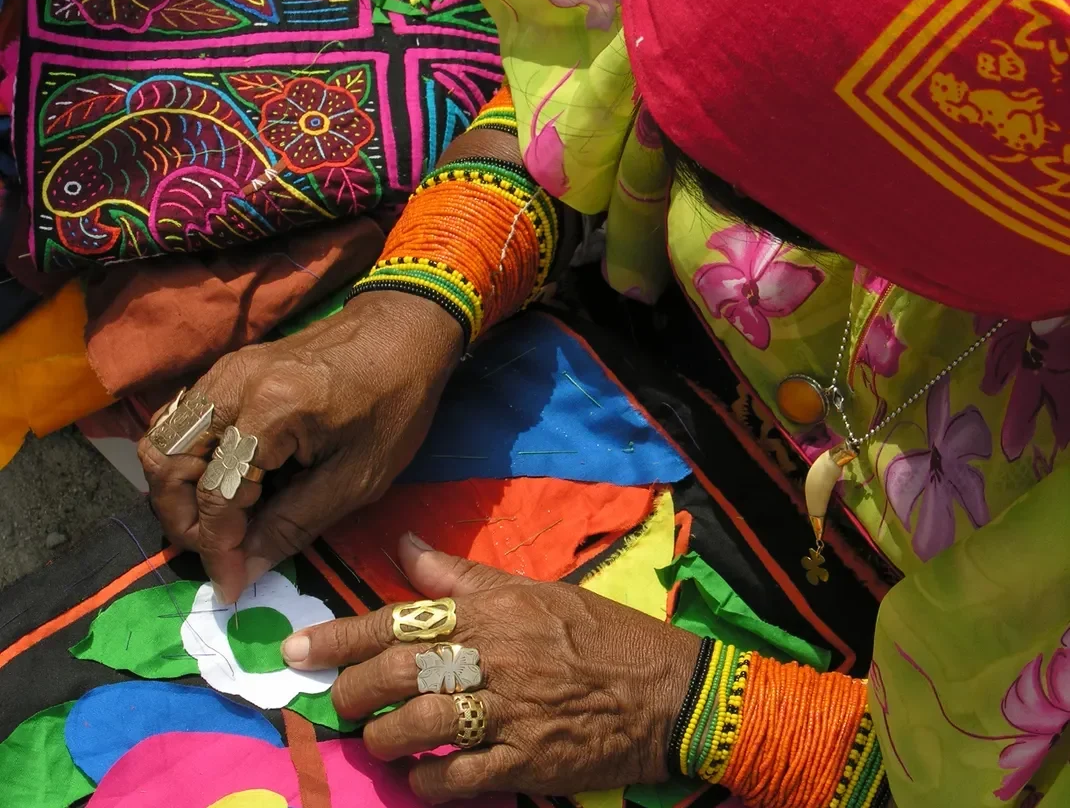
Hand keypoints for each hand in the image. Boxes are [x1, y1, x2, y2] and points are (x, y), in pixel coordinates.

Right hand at [138, 292, 461, 603]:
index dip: (216, 548)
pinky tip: (225, 482)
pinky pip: (182, 418)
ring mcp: (225, 370)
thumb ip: (295, 525)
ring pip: (162, 438)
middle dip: (182, 520)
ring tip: (219, 522)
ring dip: (177, 490)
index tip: (230, 585)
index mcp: (270, 411)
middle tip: (219, 551)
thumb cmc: (395, 403)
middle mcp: (233, 385)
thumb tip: (244, 571)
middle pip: (165, 463)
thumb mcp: (358, 477)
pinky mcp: (229, 368)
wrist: (404, 330)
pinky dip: (187, 458)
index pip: (214, 493)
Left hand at [281, 533, 698, 800]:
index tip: (294, 651)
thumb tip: (404, 544)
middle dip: (354, 691)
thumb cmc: (598, 632)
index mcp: (493, 608)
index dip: (340, 636)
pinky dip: (427, 781)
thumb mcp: (534, 590)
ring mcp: (510, 711)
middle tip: (339, 702)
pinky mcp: (527, 761)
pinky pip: (458, 777)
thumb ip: (463, 576)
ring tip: (374, 740)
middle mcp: (495, 654)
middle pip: (400, 672)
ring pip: (420, 726)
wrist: (666, 689)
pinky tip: (417, 779)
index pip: (400, 616)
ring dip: (383, 739)